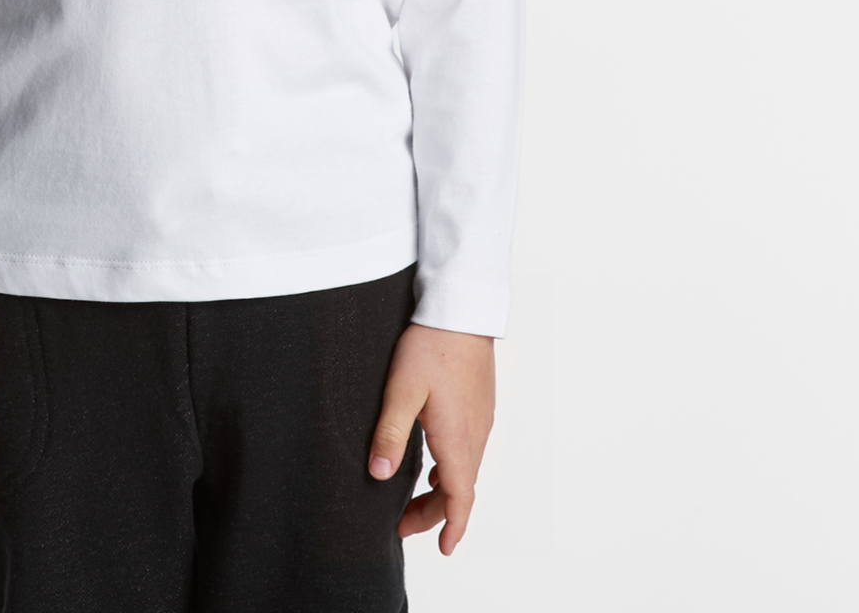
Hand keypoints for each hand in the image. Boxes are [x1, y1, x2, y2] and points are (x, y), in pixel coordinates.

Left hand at [368, 321, 495, 555]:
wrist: (461, 310)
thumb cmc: (432, 345)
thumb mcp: (402, 389)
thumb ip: (390, 433)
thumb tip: (378, 474)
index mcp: (457, 438)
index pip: (460, 498)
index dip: (452, 527)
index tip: (444, 549)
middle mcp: (475, 434)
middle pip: (461, 489)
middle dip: (436, 513)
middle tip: (404, 524)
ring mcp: (480, 419)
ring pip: (466, 469)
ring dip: (444, 491)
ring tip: (416, 497)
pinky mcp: (479, 404)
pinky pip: (469, 448)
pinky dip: (452, 467)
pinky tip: (435, 461)